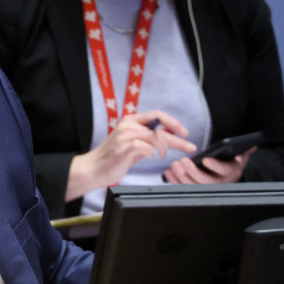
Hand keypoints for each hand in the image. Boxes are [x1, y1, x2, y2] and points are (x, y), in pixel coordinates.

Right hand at [66, 111, 196, 200]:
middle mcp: (128, 125)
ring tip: (172, 154)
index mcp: (130, 121)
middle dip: (177, 137)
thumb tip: (167, 135)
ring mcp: (125, 136)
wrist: (94, 168)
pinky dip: (153, 152)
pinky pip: (145, 147)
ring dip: (168, 146)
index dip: (172, 122)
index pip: (156, 115)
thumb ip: (147, 137)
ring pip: (155, 137)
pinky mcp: (124, 148)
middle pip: (159, 128)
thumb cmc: (113, 157)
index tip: (183, 132)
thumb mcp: (132, 143)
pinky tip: (152, 157)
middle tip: (190, 145)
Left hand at [164, 147, 253, 184]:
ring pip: (193, 186)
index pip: (224, 171)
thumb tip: (252, 145)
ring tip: (174, 165)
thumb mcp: (240, 156)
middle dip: (192, 172)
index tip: (206, 160)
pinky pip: (184, 187)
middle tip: (182, 161)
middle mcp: (220, 183)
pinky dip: (175, 180)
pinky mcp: (195, 189)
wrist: (228, 174)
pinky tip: (169, 172)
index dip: (215, 166)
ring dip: (181, 176)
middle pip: (205, 181)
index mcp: (231, 172)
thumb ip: (245, 150)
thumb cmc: (231, 162)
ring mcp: (207, 187)